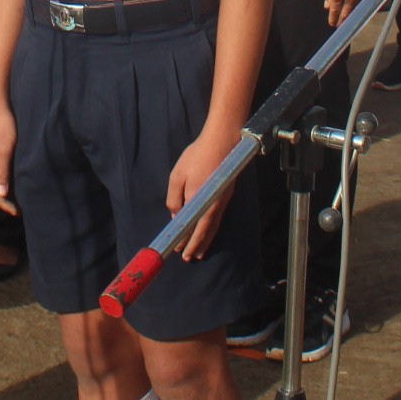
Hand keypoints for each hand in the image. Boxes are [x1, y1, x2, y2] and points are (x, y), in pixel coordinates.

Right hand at [0, 100, 18, 215]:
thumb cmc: (3, 124)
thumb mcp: (6, 148)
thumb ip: (2, 171)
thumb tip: (1, 194)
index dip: (5, 203)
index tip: (18, 212)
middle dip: (4, 199)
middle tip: (19, 210)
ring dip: (3, 190)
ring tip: (16, 199)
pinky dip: (1, 179)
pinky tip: (10, 182)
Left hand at [165, 131, 237, 259]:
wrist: (222, 141)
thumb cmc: (197, 157)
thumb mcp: (177, 176)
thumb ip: (174, 199)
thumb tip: (176, 216)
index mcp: (200, 201)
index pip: (193, 228)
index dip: (186, 241)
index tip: (180, 250)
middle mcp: (214, 205)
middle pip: (206, 231)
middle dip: (197, 245)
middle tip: (191, 257)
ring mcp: (222, 200)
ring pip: (214, 226)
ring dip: (206, 239)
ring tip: (200, 251)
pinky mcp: (226, 195)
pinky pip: (218, 218)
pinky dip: (212, 228)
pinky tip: (208, 229)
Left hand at [323, 0, 375, 25]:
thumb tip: (327, 5)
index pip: (334, 13)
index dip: (333, 20)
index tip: (332, 23)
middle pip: (346, 16)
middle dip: (342, 22)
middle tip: (340, 26)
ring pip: (355, 11)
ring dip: (351, 15)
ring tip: (347, 19)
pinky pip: (364, 3)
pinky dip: (360, 7)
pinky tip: (357, 9)